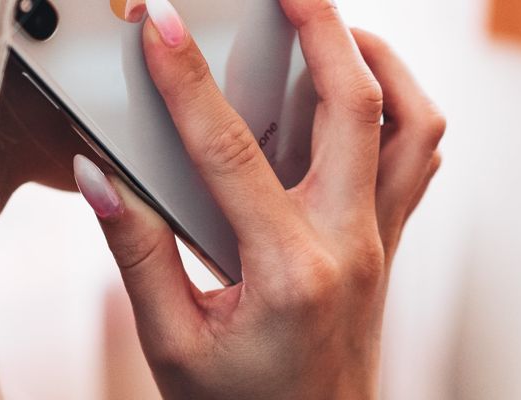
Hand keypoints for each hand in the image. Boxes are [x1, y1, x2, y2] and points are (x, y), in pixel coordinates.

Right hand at [71, 0, 444, 397]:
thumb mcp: (171, 344)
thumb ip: (137, 254)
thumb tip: (102, 174)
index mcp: (287, 271)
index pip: (231, 149)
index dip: (188, 79)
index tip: (159, 22)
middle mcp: (349, 245)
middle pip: (356, 105)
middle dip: (321, 28)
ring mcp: (380, 243)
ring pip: (414, 123)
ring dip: (379, 61)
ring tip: (331, 28)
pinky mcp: (389, 246)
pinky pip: (419, 158)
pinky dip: (398, 108)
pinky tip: (356, 92)